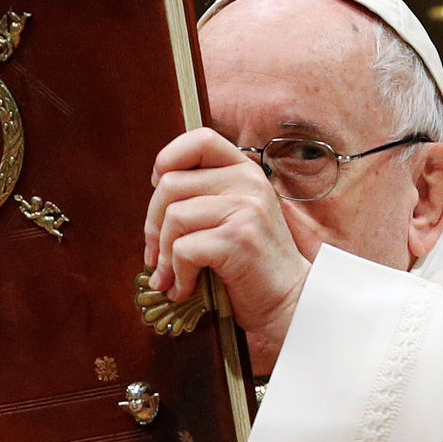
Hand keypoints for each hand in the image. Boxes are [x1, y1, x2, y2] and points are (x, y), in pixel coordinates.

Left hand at [144, 128, 310, 372]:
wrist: (290, 302)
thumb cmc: (253, 264)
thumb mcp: (235, 215)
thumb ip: (206, 195)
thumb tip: (155, 188)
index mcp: (246, 171)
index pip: (201, 139)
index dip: (168, 157)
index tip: (156, 184)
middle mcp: (248, 182)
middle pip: (170, 184)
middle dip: (152, 225)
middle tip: (154, 255)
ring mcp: (246, 208)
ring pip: (174, 217)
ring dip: (163, 256)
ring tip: (171, 277)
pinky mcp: (238, 238)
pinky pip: (183, 249)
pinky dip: (178, 275)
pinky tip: (186, 289)